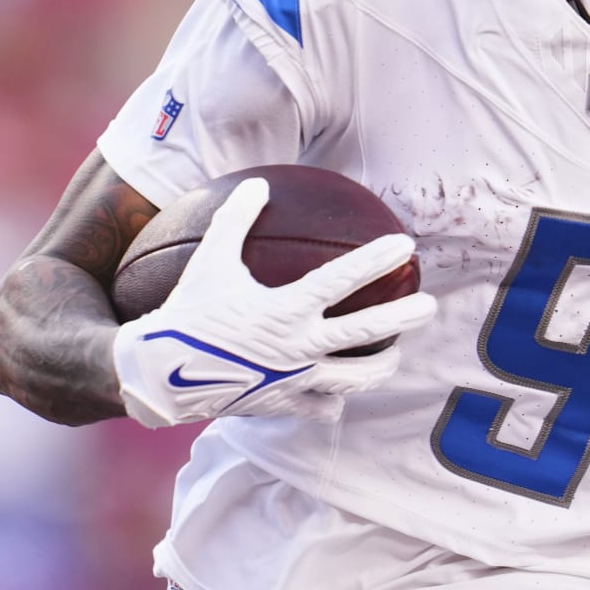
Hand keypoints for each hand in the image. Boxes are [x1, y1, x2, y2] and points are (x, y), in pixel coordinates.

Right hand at [112, 178, 436, 427]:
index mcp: (284, 310)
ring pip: (354, 379)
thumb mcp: (209, 260)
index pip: (340, 281)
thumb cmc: (186, 311)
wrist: (160, 374)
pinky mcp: (283, 405)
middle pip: (364, 335)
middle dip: (402, 319)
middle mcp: (298, 347)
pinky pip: (320, 406)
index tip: (405, 245)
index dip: (374, 261)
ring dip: (380, 367)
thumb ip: (235, 220)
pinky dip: (332, 400)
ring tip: (395, 357)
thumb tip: (258, 183)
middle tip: (430, 306)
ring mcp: (294, 381)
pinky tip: (339, 397)